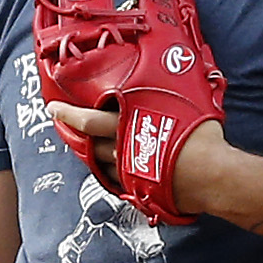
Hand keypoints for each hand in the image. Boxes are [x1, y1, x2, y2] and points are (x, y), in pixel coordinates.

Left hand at [46, 103, 228, 216]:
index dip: (68, 113)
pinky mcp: (139, 189)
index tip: (53, 108)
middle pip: (86, 143)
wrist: (210, 175)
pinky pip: (118, 181)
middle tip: (59, 125)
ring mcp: (128, 172)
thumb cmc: (199, 136)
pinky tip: (112, 170)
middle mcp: (121, 149)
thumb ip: (171, 94)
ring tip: (83, 147)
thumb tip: (177, 72)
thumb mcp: (186, 103)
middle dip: (69, 133)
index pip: (88, 119)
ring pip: (99, 164)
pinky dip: (111, 174)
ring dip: (90, 155)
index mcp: (128, 125)